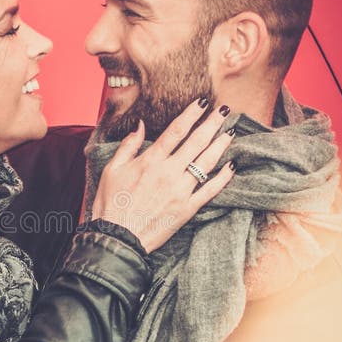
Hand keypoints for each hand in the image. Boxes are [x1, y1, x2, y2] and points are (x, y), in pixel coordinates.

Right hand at [92, 100, 234, 252]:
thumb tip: (139, 125)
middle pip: (197, 142)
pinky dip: (222, 178)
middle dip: (212, 124)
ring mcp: (180, 191)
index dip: (192, 114)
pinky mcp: (187, 209)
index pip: (176, 130)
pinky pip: (210, 191)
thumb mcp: (112, 169)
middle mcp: (169, 172)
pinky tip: (231, 167)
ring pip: (207, 163)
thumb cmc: (111, 204)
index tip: (203, 103)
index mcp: (151, 160)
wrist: (117, 238)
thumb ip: (128, 145)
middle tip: (225, 111)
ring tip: (231, 132)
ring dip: (221, 146)